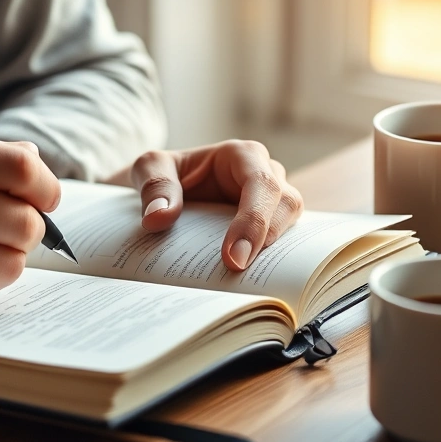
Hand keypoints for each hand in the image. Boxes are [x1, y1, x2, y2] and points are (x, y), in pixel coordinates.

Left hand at [106, 140, 302, 270]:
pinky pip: (282, 245)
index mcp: (242, 155)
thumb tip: (158, 217)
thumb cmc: (164, 174)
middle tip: (237, 273)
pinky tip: (248, 285)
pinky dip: (269, 263)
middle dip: (266, 241)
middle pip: (286, 205)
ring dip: (273, 254)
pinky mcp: (271, 226)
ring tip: (244, 283)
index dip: (253, 220)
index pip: (260, 183)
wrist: (164, 192)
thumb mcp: (150, 168)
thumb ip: (155, 185)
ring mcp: (272, 203)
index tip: (232, 258)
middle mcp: (266, 175)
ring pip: (290, 225)